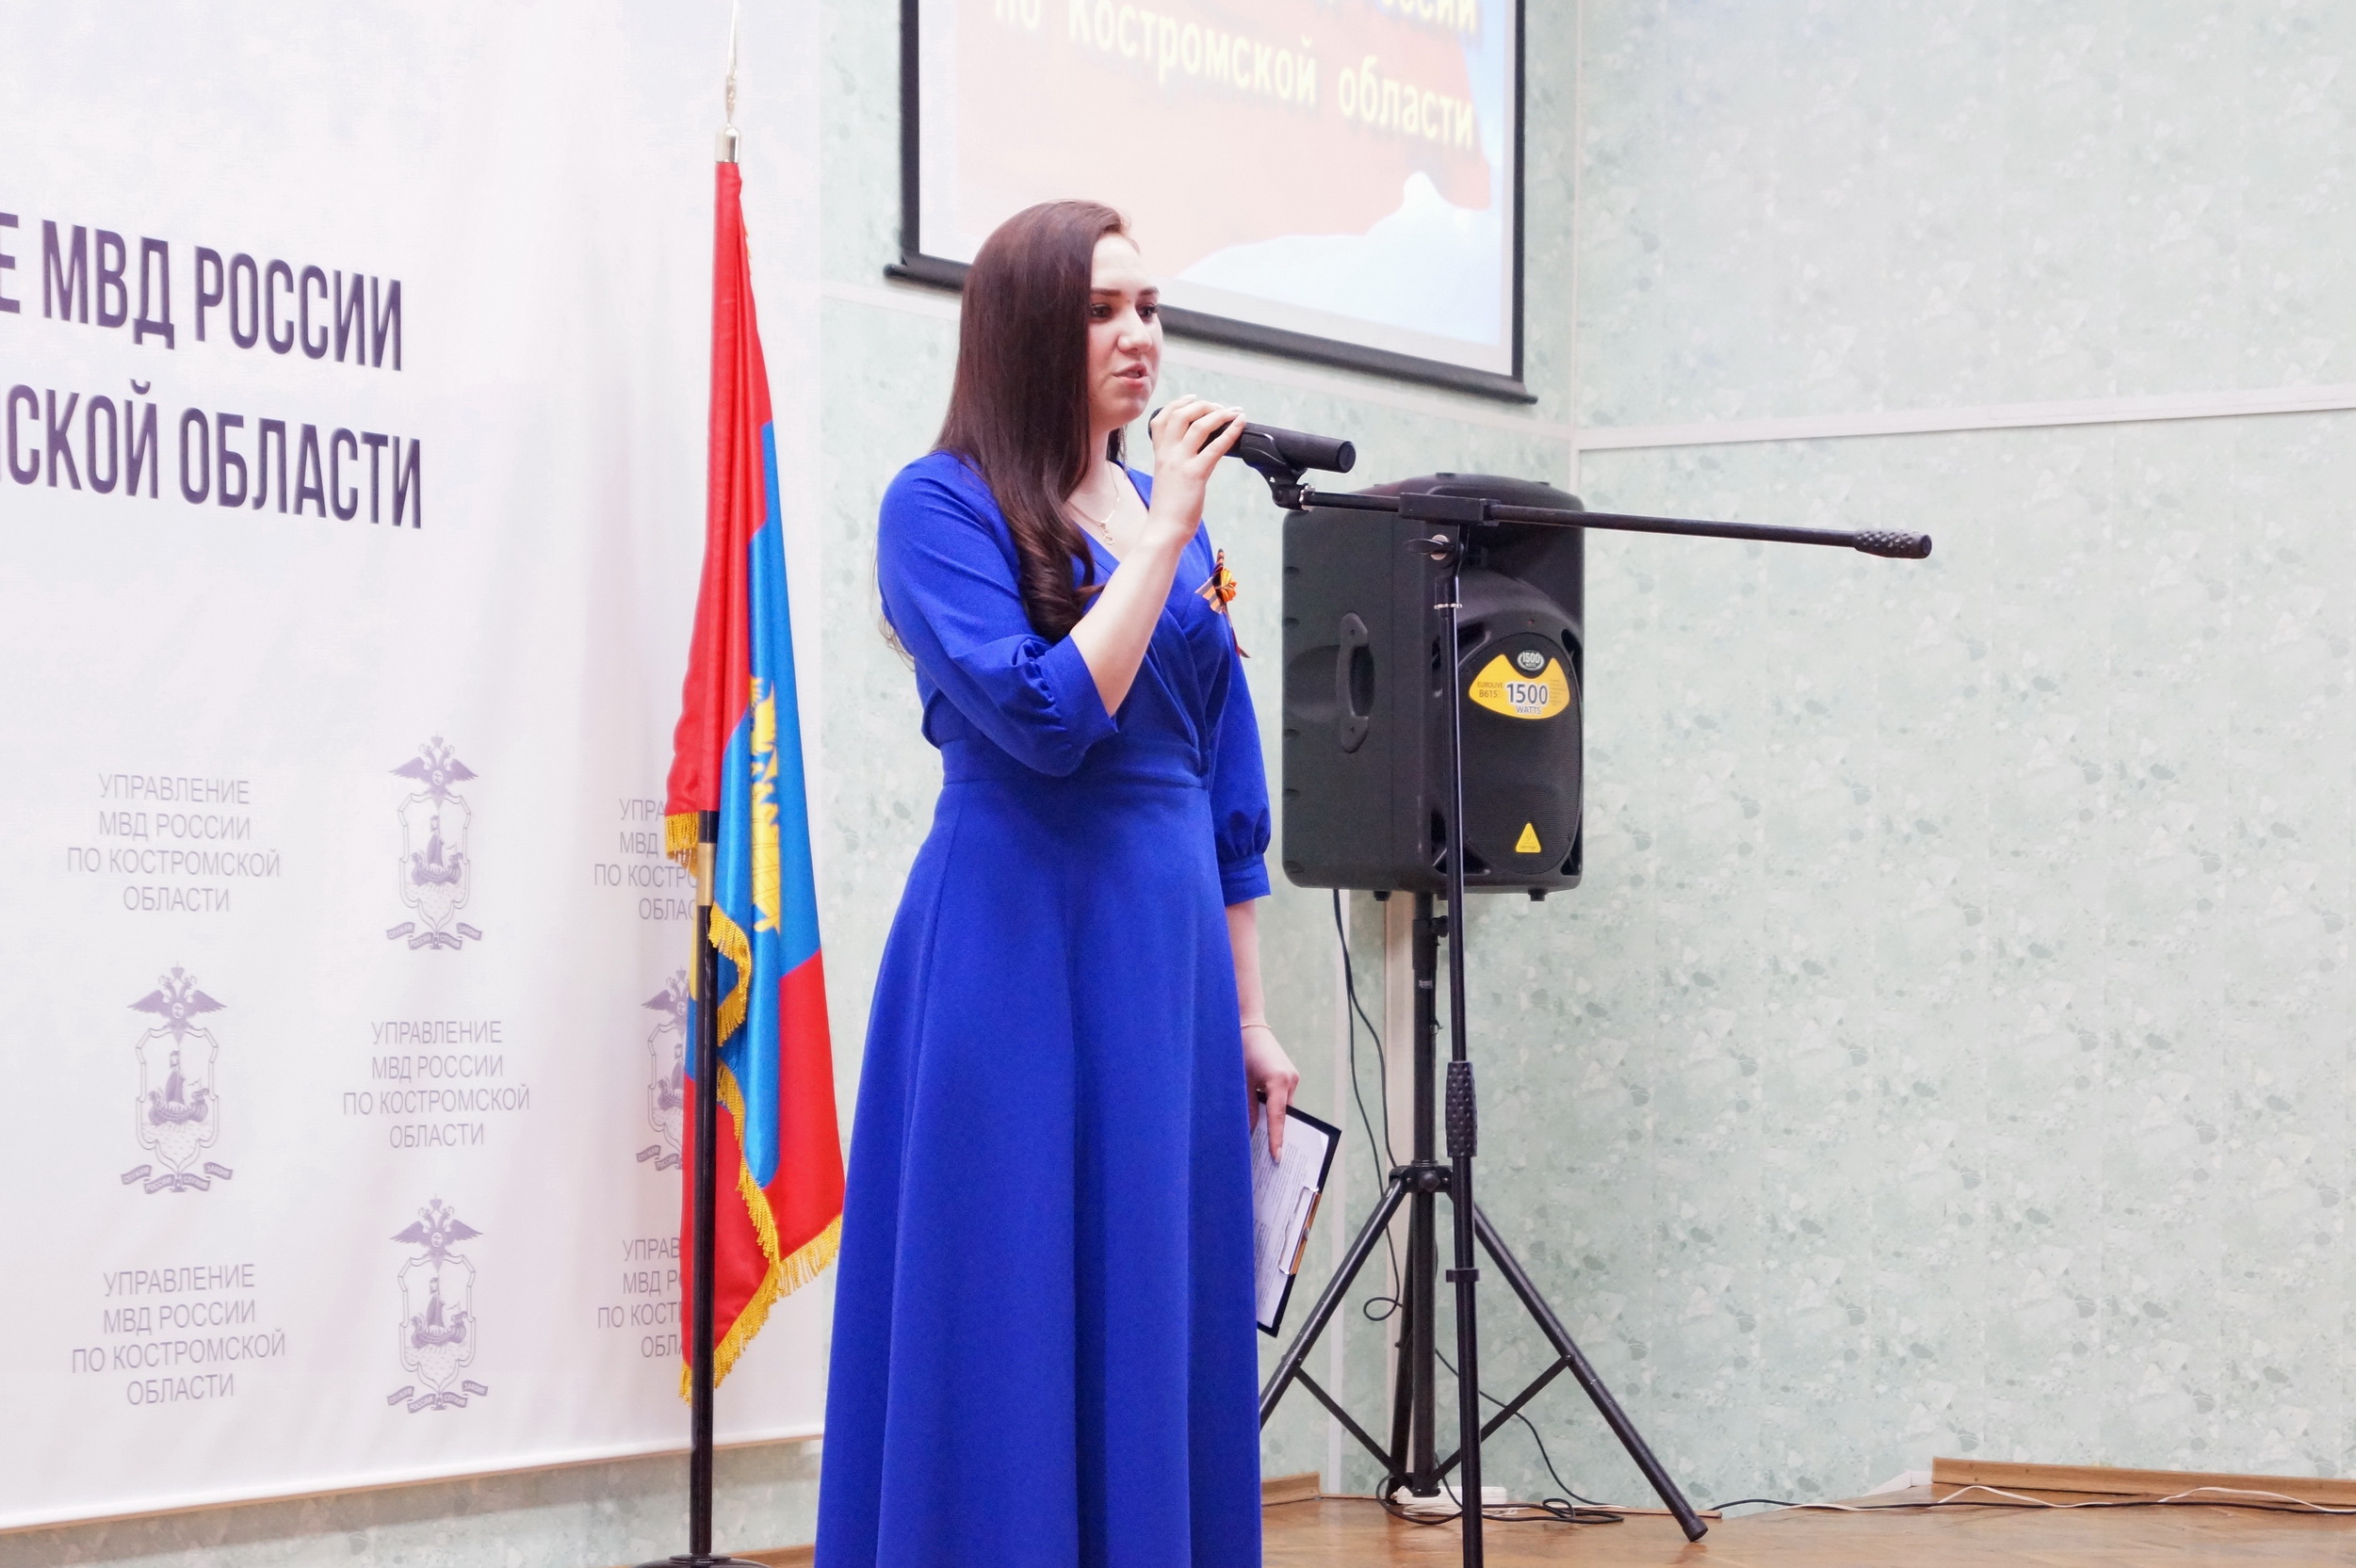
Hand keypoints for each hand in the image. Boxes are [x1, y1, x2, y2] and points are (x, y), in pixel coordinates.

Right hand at [1144, 397, 1243, 549]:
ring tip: (1233, 412)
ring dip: (1219, 414)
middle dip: (1203, 405)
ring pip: (1199, 426)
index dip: (1179, 403)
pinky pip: (1215, 447)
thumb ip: (1175, 462)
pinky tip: (1240, 424)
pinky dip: (1230, 432)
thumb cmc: (1168, 509)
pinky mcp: (1195, 474)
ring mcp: (1180, 462)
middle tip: (1219, 407)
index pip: (1162, 418)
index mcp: (1159, 454)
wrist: (1164, 530)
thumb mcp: (1166, 478)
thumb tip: (1194, 452)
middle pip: (1181, 414)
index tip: (1194, 398)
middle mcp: (1167, 454)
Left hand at [1242, 1021, 1298, 1160]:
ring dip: (1274, 1118)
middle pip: (1284, 1114)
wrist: (1248, 1025)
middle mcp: (1290, 1080)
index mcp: (1278, 1081)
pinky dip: (1274, 1107)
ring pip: (1284, 1106)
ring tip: (1263, 1138)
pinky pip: (1282, 1098)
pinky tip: (1262, 1117)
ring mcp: (1291, 1077)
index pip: (1278, 1117)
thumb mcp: (1239, 1081)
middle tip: (1270, 1155)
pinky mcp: (1288, 1075)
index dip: (1277, 1139)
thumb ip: (1246, 1107)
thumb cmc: (1240, 1051)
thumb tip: (1249, 1130)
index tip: (1278, 1157)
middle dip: (1277, 1132)